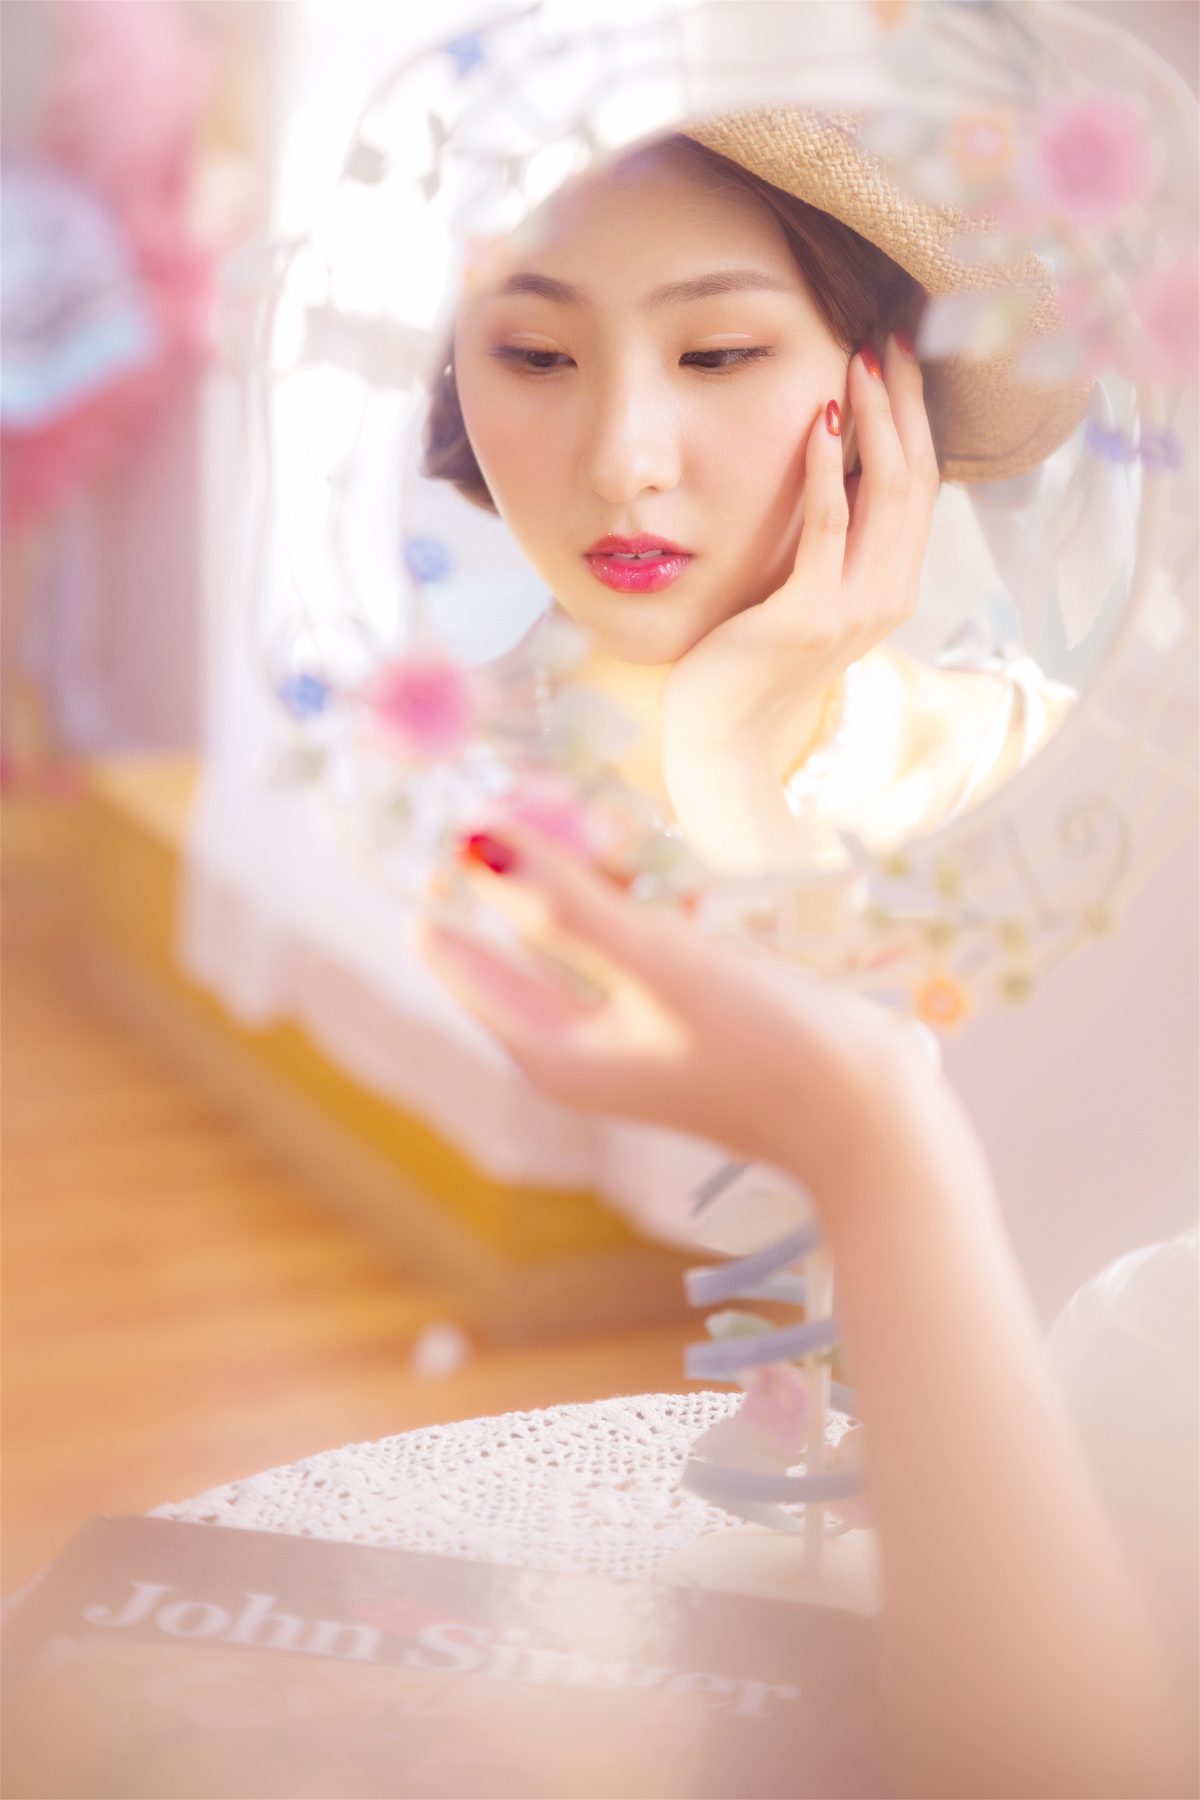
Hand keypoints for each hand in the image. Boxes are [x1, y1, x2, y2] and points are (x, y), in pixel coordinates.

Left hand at [417, 818, 947, 1208]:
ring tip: (616, 832)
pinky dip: (627, 903)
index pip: (450, 950)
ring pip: (570, 934)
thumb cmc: (762, 1045)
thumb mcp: (658, 963)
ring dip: (583, 878)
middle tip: (565, 809)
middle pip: (513, 935)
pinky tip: (651, 869)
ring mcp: (621, 1035)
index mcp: (543, 1048)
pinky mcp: (668, 1020)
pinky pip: (619, 945)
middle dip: (532, 865)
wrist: (866, 1119)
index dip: (456, 875)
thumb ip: (564, 902)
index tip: (481, 803)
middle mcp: (569, 1047)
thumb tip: (473, 843)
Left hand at [660, 334, 938, 818]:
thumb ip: (827, 545)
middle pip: (916, 478)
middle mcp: (888, 596)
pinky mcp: (808, 615)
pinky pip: (829, 526)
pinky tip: (819, 417)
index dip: (916, 419)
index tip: (901, 358)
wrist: (723, 741)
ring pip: (885, 492)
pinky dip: (826, 467)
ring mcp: (855, 608)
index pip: (921, 486)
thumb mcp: (803, 596)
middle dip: (906, 402)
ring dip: (875, 418)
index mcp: (893, 588)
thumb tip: (828, 468)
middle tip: (892, 337)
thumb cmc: (749, 663)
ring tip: (860, 359)